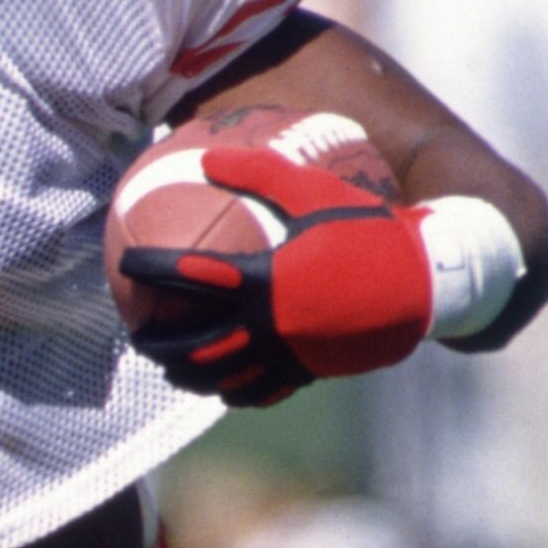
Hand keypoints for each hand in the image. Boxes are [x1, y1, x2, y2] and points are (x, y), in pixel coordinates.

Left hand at [119, 141, 432, 406]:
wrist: (422, 282)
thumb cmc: (367, 229)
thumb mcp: (314, 191)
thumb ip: (258, 173)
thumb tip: (206, 156)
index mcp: (262, 278)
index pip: (188, 275)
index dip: (149, 269)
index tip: (124, 264)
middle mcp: (267, 323)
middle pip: (191, 344)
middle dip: (155, 341)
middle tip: (136, 331)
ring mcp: (285, 354)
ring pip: (219, 377)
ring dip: (186, 375)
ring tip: (169, 367)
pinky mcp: (305, 373)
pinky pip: (258, 391)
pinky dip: (232, 391)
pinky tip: (220, 386)